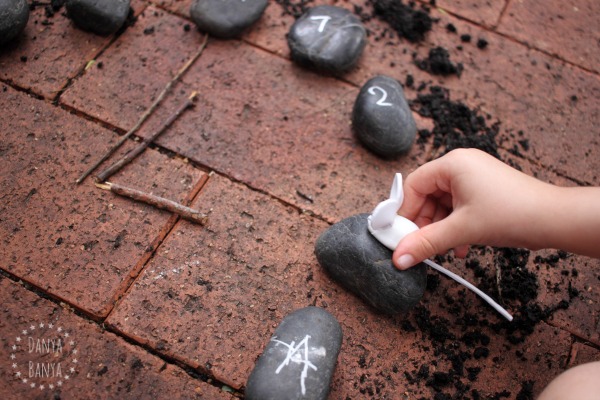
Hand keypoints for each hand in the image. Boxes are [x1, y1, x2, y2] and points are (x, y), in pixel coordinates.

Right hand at [392, 148, 557, 268]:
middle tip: (421, 245)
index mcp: (453, 164)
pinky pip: (459, 207)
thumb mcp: (461, 230)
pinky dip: (456, 227)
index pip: (414, 184)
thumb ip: (426, 243)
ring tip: (445, 249)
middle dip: (424, 223)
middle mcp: (462, 166)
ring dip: (441, 229)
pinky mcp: (485, 191)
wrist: (555, 219)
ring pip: (443, 205)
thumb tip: (398, 258)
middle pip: (427, 195)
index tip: (401, 234)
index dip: (405, 211)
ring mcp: (475, 178)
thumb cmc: (512, 213)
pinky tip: (461, 248)